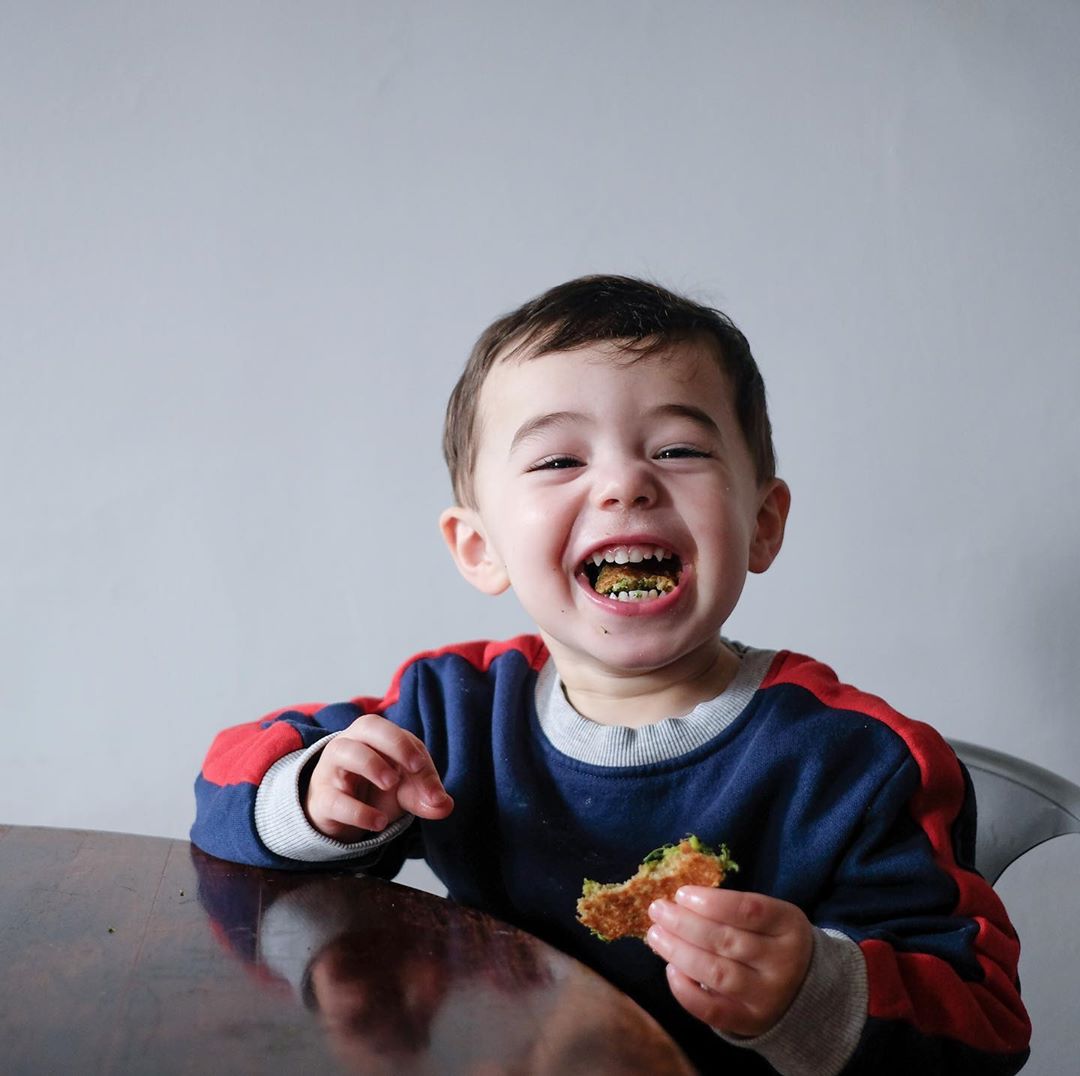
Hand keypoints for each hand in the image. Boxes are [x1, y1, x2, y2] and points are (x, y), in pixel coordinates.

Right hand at [304, 713, 453, 841]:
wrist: (337, 814)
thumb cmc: (374, 788)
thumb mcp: (404, 789)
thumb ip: (425, 794)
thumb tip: (445, 805)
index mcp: (374, 734)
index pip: (398, 733)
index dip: (414, 750)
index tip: (423, 769)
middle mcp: (351, 742)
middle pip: (369, 725)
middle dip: (395, 743)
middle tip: (415, 766)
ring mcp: (332, 768)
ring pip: (344, 751)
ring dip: (372, 764)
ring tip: (391, 784)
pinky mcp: (323, 799)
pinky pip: (336, 799)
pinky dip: (359, 812)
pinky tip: (378, 822)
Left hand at [645, 887, 813, 1037]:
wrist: (804, 991)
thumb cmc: (772, 941)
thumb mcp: (769, 918)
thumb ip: (732, 909)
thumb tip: (678, 901)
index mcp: (788, 926)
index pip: (749, 910)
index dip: (712, 902)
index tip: (681, 894)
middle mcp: (782, 962)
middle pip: (727, 941)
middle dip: (685, 924)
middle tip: (657, 909)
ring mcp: (767, 996)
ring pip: (716, 973)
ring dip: (679, 952)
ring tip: (656, 935)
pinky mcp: (749, 1022)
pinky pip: (712, 1010)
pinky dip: (685, 990)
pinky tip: (671, 969)